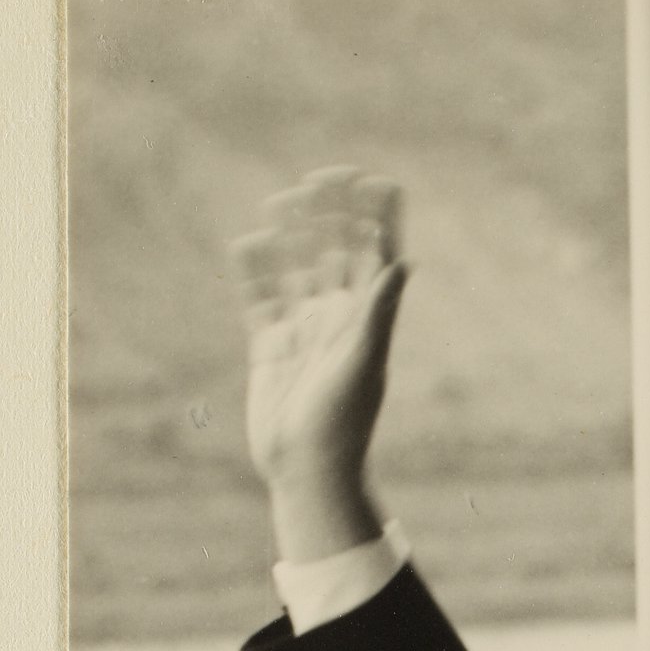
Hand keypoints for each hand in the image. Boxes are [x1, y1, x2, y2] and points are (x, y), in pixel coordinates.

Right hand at [230, 168, 407, 556]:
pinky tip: (248, 243)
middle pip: (335, 252)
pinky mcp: (269, 346)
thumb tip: (401, 260)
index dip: (371, 215)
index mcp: (366, 319)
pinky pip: (261, 299)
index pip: (374, 254)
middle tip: (311, 185)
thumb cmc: (342, 423)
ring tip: (280, 203)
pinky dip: (254, 271)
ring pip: (297, 268)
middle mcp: (337, 319)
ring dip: (291, 235)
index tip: (362, 180)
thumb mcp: (363, 363)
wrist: (308, 471)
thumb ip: (378, 310)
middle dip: (327, 215)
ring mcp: (303, 330)